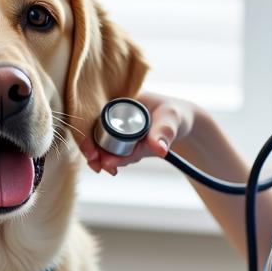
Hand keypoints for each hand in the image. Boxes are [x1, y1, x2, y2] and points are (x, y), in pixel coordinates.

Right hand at [78, 91, 196, 175]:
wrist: (182, 124)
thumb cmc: (176, 115)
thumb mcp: (171, 119)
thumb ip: (164, 132)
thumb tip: (159, 150)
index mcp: (120, 101)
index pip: (95, 118)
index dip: (89, 136)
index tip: (93, 154)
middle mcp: (115, 113)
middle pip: (94, 134)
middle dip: (95, 153)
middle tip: (103, 167)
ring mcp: (117, 128)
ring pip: (100, 145)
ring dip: (102, 159)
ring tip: (112, 170)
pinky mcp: (122, 140)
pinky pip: (110, 151)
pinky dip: (110, 161)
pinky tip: (114, 169)